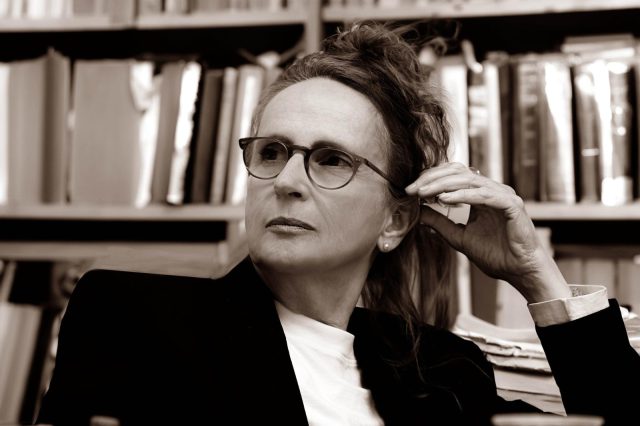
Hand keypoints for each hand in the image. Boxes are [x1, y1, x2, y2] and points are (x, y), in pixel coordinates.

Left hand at [405, 162, 570, 302]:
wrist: (520, 272)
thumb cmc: (496, 255)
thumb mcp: (459, 238)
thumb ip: (440, 224)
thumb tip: (418, 213)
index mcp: (480, 195)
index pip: (452, 176)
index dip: (430, 179)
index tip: (410, 191)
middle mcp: (491, 190)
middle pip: (458, 172)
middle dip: (432, 178)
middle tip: (412, 189)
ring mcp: (503, 195)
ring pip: (469, 179)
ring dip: (443, 185)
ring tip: (423, 193)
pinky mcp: (512, 205)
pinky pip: (485, 195)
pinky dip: (463, 195)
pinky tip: (445, 199)